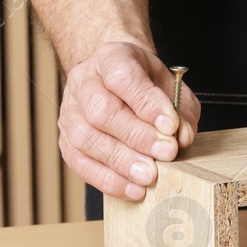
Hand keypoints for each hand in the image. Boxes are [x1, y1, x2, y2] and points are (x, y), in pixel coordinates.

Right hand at [58, 41, 199, 200]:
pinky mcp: (66, 139)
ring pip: (86, 139)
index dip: (147, 103)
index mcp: (110, 58)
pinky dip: (107, 180)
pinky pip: (79, 163)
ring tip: (149, 176)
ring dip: (121, 162)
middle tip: (165, 154)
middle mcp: (83, 82)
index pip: (122, 77)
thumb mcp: (170, 85)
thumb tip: (181, 137)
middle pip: (101, 110)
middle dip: (136, 137)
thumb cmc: (144, 83)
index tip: (170, 126)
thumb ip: (181, 109)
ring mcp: (70, 111)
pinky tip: (132, 188)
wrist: (115, 80)